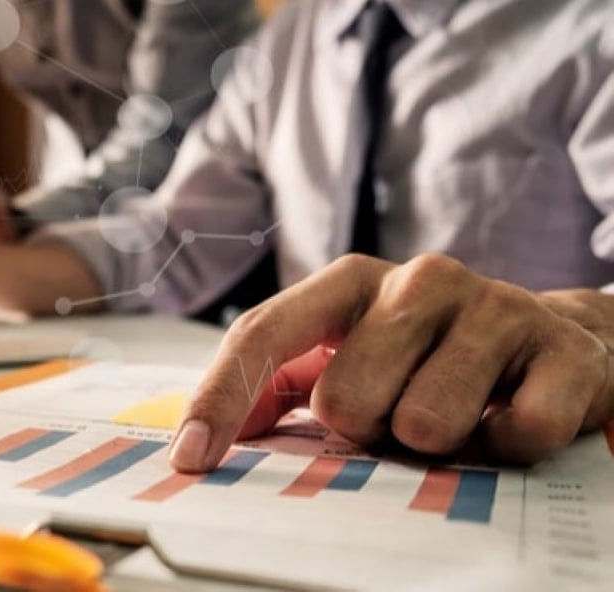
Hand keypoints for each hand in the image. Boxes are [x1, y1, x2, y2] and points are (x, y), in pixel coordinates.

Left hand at [170, 253, 613, 471]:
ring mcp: (493, 308)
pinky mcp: (563, 350)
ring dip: (436, 443)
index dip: (222, 397)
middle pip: (344, 399)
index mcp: (350, 283)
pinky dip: (505, 449)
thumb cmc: (430, 357)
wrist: (560, 343)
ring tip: (457, 417)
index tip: (192, 458)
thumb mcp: (351, 355)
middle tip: (399, 416)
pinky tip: (507, 418)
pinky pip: (513, 435)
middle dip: (366, 430)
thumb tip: (205, 438)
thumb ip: (278, 386)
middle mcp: (417, 281)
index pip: (265, 334)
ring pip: (425, 424)